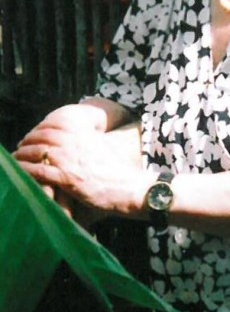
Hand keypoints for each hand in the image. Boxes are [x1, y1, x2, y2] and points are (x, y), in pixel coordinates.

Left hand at [13, 123, 152, 218]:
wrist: (127, 186)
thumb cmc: (117, 169)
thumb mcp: (103, 145)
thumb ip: (87, 139)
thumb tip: (79, 137)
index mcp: (83, 133)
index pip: (53, 124)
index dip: (40, 128)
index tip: (34, 135)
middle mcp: (74, 143)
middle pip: (42, 136)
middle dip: (29, 140)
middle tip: (23, 147)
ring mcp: (69, 159)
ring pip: (37, 151)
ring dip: (24, 155)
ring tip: (20, 160)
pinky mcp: (66, 177)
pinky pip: (39, 171)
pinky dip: (27, 170)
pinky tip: (24, 173)